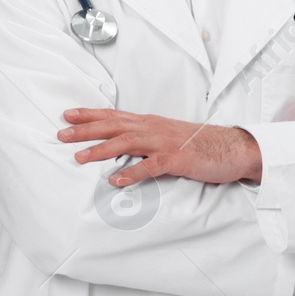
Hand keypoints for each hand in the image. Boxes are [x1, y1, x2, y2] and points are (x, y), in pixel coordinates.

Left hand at [59, 109, 260, 186]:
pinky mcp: (178, 159)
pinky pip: (151, 166)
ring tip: (80, 157)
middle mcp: (154, 128)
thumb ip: (146, 139)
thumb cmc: (200, 144)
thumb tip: (120, 146)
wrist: (233, 147)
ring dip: (101, 150)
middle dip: (85, 130)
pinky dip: (132, 172)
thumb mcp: (169, 136)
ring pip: (127, 142)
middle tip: (61, 135)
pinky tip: (116, 180)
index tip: (67, 115)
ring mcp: (166, 142)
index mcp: (151, 123)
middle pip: (114, 126)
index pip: (114, 115)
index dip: (90, 114)